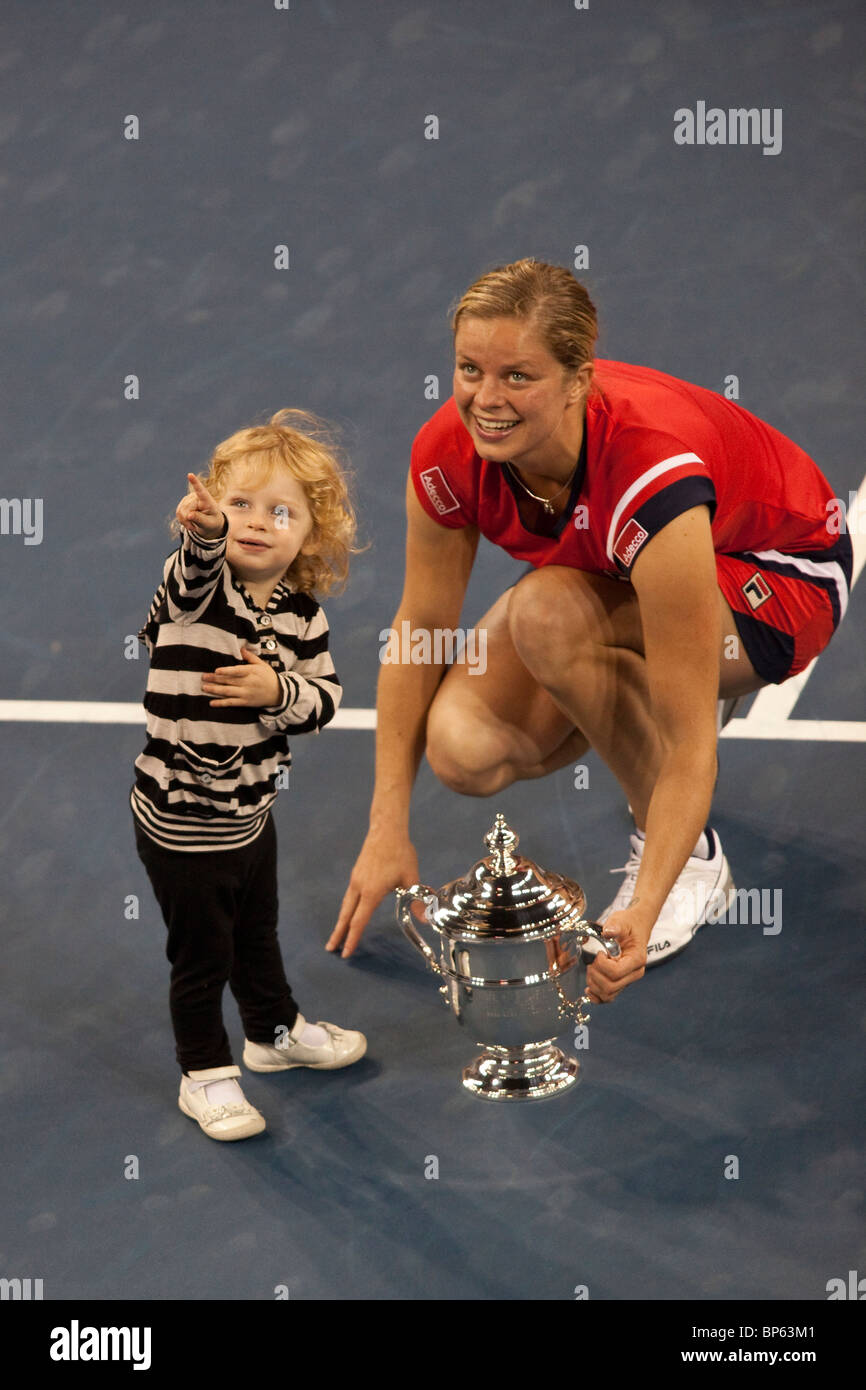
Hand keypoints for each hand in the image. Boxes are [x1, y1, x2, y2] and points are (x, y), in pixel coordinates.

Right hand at [177, 472, 224, 539]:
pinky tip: (189, 522)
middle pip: (186, 509)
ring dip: (185, 522)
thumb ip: (200, 519)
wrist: (210, 523)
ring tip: (194, 525)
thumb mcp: (209, 524)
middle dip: (189, 520)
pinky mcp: (183, 502)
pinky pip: (178, 513)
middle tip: (196, 528)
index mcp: (207, 500)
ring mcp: (189, 498)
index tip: (190, 474)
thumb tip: (189, 515)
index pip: (200, 490)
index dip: (195, 482)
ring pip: (180, 511)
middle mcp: (197, 496)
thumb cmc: (212, 523)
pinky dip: (182, 520)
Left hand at [201, 648, 281, 707]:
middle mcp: (248, 683)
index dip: (226, 671)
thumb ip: (250, 657)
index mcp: (251, 672)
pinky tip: (212, 703)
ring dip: (215, 690)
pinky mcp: (245, 702)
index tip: (217, 670)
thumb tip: (241, 648)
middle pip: (229, 681)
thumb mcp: (262, 664)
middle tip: (204, 676)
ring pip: (228, 692)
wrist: (279, 693)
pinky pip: (231, 703)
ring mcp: (246, 694)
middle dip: (215, 679)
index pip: (237, 671)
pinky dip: (221, 703)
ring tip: (204, 687)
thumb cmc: (269, 676)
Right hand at [327, 826, 419, 957]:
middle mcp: (359, 887)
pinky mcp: (357, 873)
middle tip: (330, 949)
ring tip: (337, 934)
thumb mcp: (411, 877)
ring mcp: (356, 879)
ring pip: (346, 905)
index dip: (352, 938)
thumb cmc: (400, 853)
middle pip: (346, 915)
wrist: (386, 829)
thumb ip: (416, 899)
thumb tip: (425, 919)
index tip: (346, 952)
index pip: (359, 921)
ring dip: (341, 921)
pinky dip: (347, 908)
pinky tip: (350, 911)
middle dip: (338, 933)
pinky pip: (349, 896)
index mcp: (371, 892)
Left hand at [584, 909, 647, 1002]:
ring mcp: (628, 980)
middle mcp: (635, 973)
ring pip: (608, 995)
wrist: (636, 927)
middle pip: (611, 987)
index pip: (616, 972)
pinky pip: (608, 998)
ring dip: (594, 984)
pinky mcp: (620, 983)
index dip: (602, 964)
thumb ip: (615, 925)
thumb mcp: (622, 920)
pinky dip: (596, 997)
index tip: (599, 952)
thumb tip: (608, 932)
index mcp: (637, 959)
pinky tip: (589, 988)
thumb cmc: (629, 924)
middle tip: (593, 961)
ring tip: (591, 969)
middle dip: (595, 975)